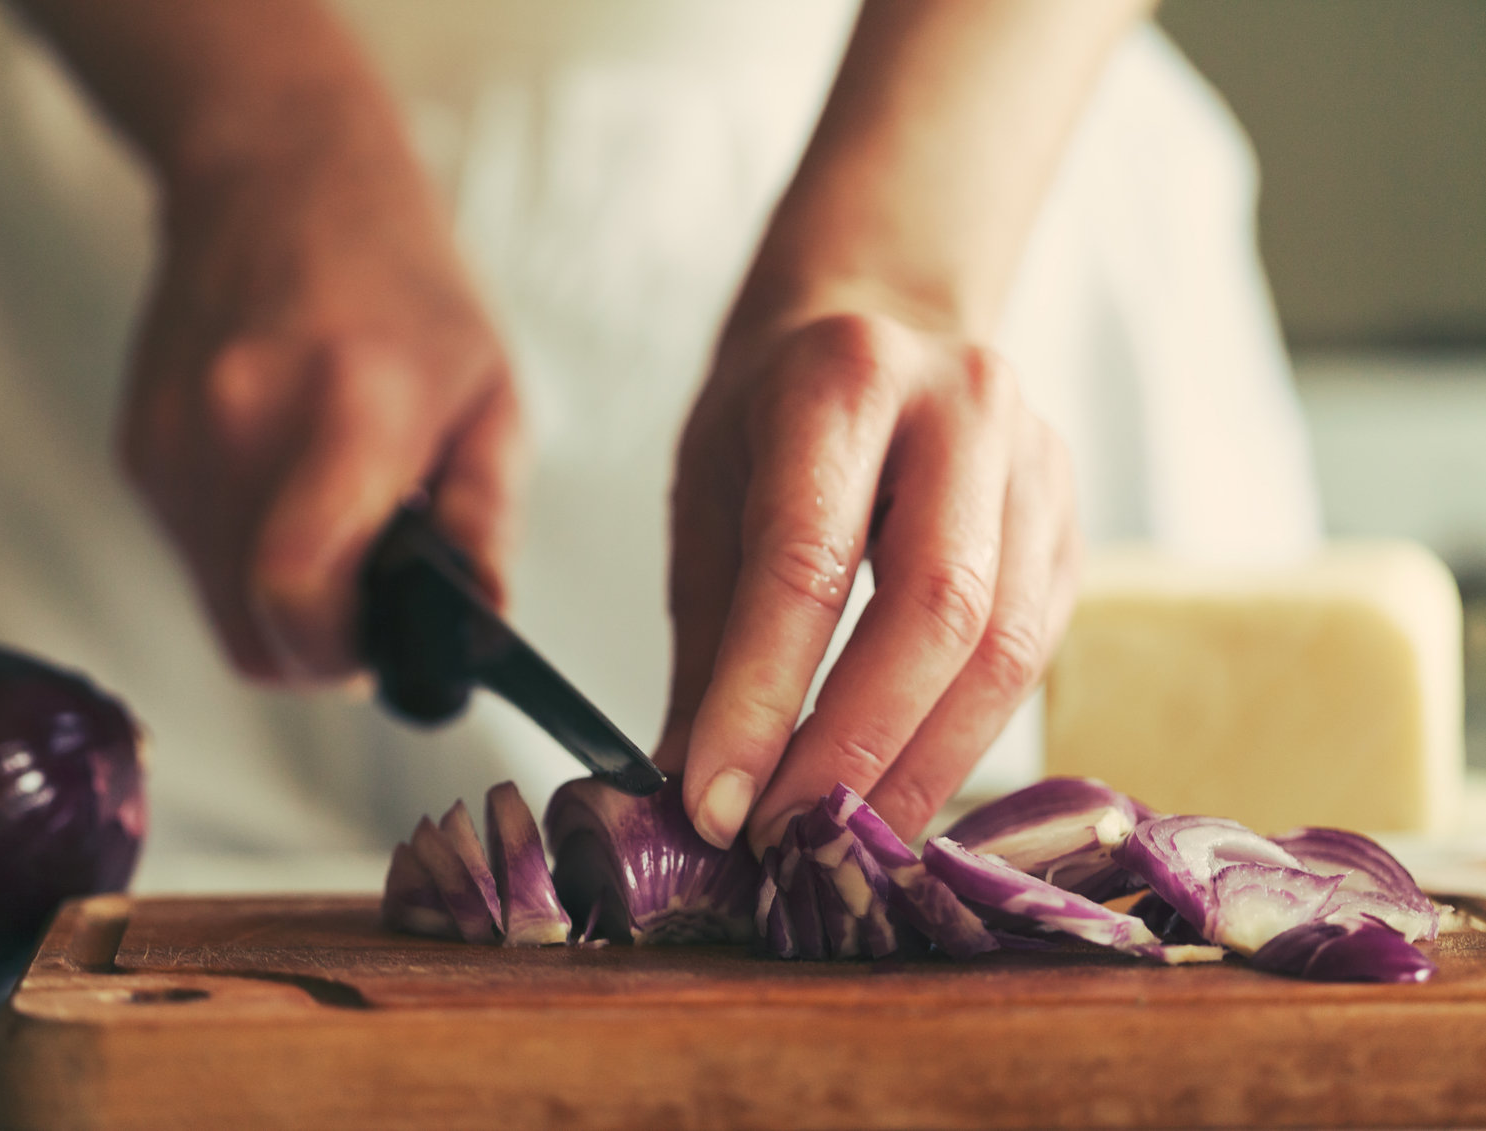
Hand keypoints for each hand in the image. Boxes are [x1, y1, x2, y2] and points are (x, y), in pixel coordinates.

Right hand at [120, 109, 522, 681]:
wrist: (280, 177)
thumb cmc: (403, 284)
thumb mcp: (489, 393)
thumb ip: (485, 519)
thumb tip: (479, 622)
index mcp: (347, 412)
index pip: (299, 595)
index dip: (343, 654)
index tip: (386, 645)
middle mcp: (240, 429)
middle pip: (253, 632)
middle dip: (319, 649)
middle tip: (371, 608)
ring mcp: (176, 443)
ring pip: (216, 608)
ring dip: (280, 607)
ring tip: (334, 530)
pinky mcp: (139, 451)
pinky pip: (191, 557)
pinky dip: (242, 558)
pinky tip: (286, 493)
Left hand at [656, 310, 1079, 850]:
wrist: (882, 318)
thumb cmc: (776, 411)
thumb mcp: (710, 494)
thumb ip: (709, 642)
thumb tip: (693, 791)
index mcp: (844, 379)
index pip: (807, 561)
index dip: (762, 699)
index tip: (715, 804)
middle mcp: (964, 406)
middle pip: (935, 609)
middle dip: (854, 749)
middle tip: (784, 843)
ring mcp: (1039, 462)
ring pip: (1005, 647)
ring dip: (920, 766)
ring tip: (842, 844)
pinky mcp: (1072, 524)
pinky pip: (1034, 657)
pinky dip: (964, 739)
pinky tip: (903, 789)